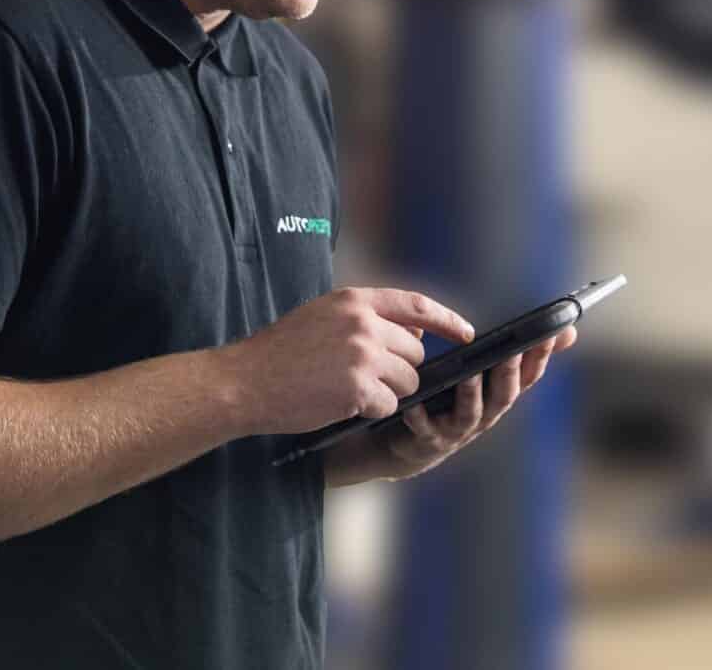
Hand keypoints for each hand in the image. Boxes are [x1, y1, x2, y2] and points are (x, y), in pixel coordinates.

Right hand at [225, 286, 476, 437]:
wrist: (246, 381)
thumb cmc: (281, 351)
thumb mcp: (323, 316)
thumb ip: (365, 318)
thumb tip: (412, 327)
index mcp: (354, 300)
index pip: (416, 305)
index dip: (446, 319)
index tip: (466, 332)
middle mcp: (363, 323)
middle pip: (414, 351)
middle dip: (400, 369)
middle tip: (368, 378)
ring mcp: (363, 356)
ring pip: (407, 381)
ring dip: (387, 393)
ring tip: (349, 391)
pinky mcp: (359, 389)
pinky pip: (389, 405)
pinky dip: (371, 411)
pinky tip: (343, 405)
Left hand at [347, 326, 578, 485]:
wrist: (412, 445)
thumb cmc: (454, 401)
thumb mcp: (488, 375)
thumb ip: (518, 352)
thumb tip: (568, 330)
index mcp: (499, 394)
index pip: (529, 375)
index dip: (542, 355)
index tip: (553, 332)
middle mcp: (486, 414)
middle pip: (504, 395)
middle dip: (509, 373)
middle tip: (512, 352)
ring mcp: (459, 430)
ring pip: (471, 413)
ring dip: (472, 393)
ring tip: (469, 373)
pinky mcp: (429, 440)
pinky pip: (426, 429)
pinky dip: (421, 418)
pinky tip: (415, 405)